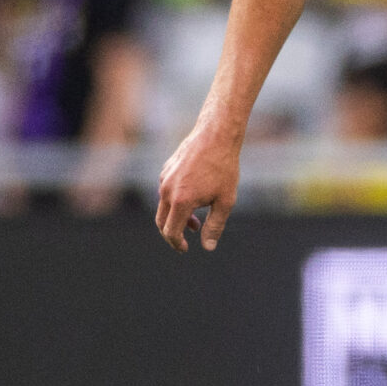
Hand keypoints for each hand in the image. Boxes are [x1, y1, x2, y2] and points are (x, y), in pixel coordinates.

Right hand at [155, 121, 240, 250]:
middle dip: (172, 234)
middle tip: (186, 240)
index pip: (170, 232)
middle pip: (161, 222)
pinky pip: (166, 192)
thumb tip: (208, 247)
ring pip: (163, 206)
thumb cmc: (224, 169)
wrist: (216, 136)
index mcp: (180, 201)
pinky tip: (193, 198)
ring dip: (176, 217)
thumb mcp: (225, 201)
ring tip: (195, 220)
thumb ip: (215, 226)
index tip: (185, 249)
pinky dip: (175, 202)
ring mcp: (164, 179)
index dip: (177, 244)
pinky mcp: (165, 170)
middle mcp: (167, 191)